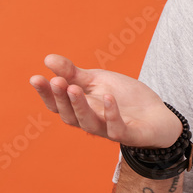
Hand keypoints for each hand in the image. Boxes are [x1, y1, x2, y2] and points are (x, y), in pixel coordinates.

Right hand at [28, 54, 181, 147]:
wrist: (157, 115)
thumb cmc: (124, 98)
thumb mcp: (98, 80)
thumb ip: (74, 73)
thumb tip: (47, 59)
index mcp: (81, 109)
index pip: (58, 104)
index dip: (46, 93)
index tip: (36, 77)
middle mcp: (91, 122)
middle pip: (69, 115)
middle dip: (60, 98)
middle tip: (56, 81)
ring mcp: (109, 129)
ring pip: (88, 123)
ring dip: (80, 107)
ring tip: (73, 88)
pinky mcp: (129, 134)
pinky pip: (117, 128)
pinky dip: (112, 114)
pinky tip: (108, 97)